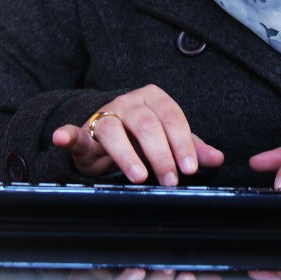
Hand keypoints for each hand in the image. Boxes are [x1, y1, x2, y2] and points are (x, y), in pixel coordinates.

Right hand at [52, 84, 224, 184]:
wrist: (105, 134)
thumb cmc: (142, 136)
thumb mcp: (170, 140)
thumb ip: (192, 148)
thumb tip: (217, 158)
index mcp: (154, 99)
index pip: (173, 118)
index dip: (182, 143)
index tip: (189, 168)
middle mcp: (129, 102)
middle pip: (147, 125)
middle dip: (161, 155)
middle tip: (171, 181)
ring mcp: (104, 115)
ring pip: (114, 130)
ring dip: (127, 155)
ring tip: (139, 177)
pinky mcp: (83, 131)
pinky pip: (74, 131)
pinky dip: (67, 134)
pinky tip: (63, 138)